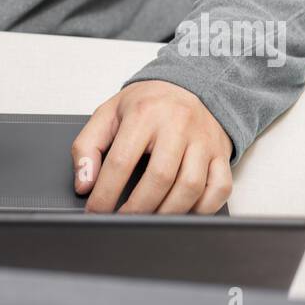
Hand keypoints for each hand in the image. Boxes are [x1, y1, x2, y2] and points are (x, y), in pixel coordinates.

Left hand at [72, 81, 233, 214]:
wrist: (189, 84)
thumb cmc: (148, 103)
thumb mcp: (108, 113)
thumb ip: (87, 146)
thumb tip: (83, 183)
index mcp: (144, 113)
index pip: (121, 161)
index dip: (105, 193)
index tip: (96, 211)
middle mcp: (177, 125)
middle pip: (159, 178)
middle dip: (137, 209)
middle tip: (122, 221)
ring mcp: (203, 140)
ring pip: (190, 187)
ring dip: (167, 212)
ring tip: (149, 219)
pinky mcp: (220, 154)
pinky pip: (219, 189)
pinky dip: (202, 208)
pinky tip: (182, 212)